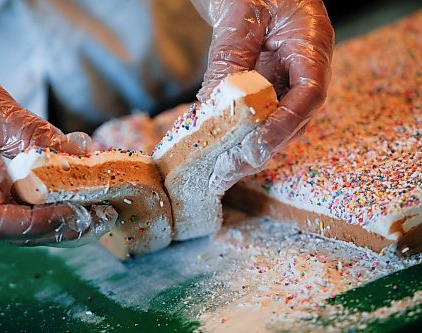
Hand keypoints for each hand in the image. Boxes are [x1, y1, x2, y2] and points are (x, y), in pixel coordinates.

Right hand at [0, 44, 115, 245]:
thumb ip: (34, 133)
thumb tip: (80, 153)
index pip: (0, 223)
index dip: (42, 221)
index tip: (76, 208)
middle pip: (20, 233)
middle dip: (65, 226)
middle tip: (103, 213)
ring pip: (26, 229)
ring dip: (65, 221)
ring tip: (101, 209)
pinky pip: (25, 214)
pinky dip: (54, 208)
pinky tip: (80, 197)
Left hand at [192, 0, 333, 192]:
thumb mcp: (240, 18)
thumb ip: (229, 60)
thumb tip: (212, 108)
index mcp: (311, 44)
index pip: (310, 94)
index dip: (285, 124)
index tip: (255, 146)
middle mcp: (304, 69)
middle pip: (293, 120)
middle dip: (260, 149)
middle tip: (227, 170)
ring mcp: (286, 80)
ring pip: (275, 125)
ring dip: (248, 151)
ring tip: (220, 171)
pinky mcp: (266, 88)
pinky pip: (257, 118)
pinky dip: (237, 136)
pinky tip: (217, 152)